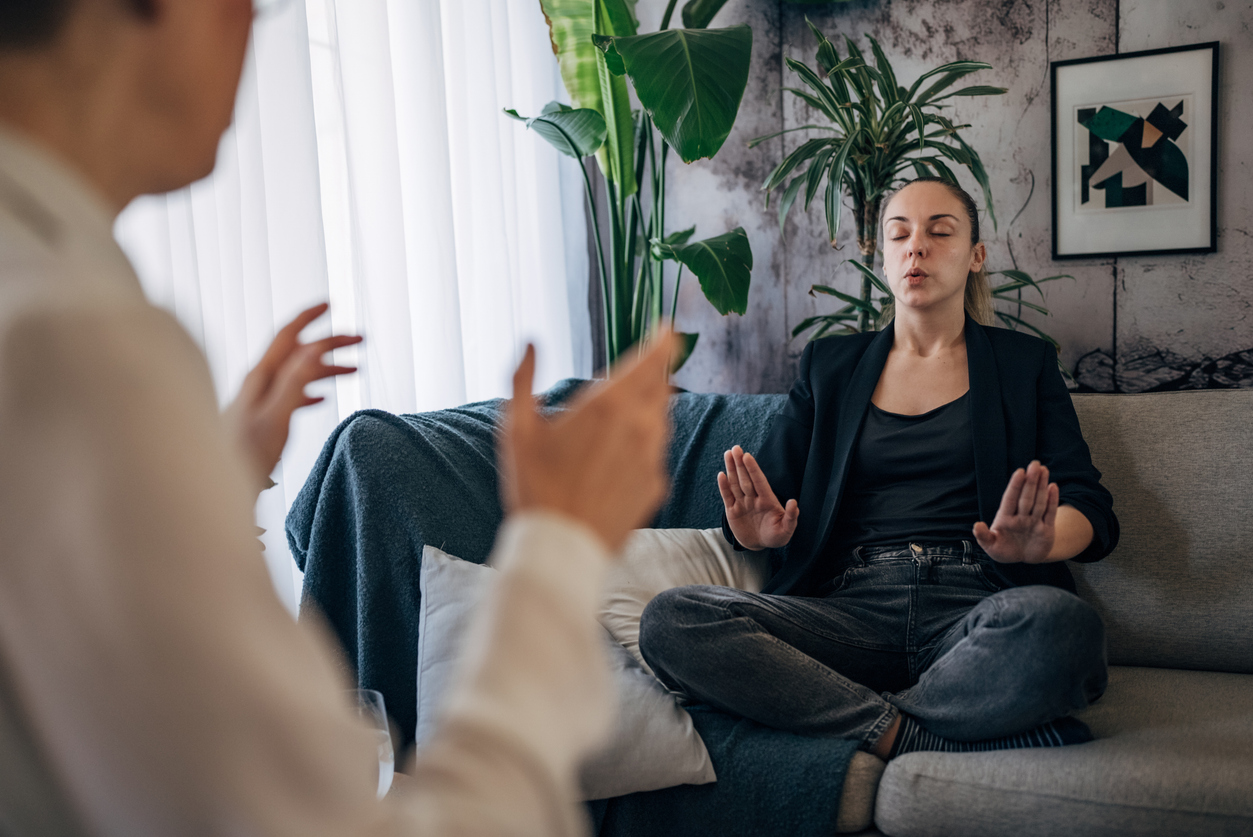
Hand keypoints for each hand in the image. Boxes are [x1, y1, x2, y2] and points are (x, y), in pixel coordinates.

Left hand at [224, 303, 361, 488]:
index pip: (288, 336)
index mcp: (262, 378)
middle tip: (358, 340)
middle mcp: (259, 383)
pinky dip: (312, 390)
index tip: (331, 305)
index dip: (309, 317)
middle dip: (329, 343)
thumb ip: (294, 382)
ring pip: (298, 373)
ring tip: (353, 370)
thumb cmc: (244, 457)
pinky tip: (321, 399)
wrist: (218, 486)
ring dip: (326, 368)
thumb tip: (313, 348)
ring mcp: (259, 399)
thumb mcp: (275, 419)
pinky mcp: (262, 416)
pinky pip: (292, 394)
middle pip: (298, 352)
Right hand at [500, 333, 678, 552]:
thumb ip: (522, 379)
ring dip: (647, 411)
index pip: (652, 359)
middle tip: (641, 369)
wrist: (560, 549)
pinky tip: (615, 462)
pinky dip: (643, 448)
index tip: (668, 330)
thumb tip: (529, 344)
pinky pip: (656, 454)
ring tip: (619, 420)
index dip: (664, 341)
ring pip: (661, 420)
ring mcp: (652, 457)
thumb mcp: (515, 429)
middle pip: (661, 386)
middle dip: (653, 374)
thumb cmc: (533, 486)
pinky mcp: (657, 485)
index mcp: (607, 404)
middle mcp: (639, 425)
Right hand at [717, 445, 797, 550]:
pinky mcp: (732, 511)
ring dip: (731, 469)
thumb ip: (791, 517)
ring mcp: (742, 503)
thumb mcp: (786, 530)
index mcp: (767, 500)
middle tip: (736, 448)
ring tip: (728, 454)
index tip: (748, 456)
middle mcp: (754, 499)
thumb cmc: (776, 536)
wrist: (760, 544)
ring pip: (735, 483)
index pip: (759, 482)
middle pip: (746, 478)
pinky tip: (721, 475)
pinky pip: (727, 496)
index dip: (753, 469)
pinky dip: (724, 486)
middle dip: (740, 464)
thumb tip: (794, 502)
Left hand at [974, 460, 1058, 562]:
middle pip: (1026, 497)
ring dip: (1041, 486)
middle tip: (1034, 464)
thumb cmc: (1004, 550)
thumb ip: (984, 536)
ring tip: (1043, 470)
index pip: (1011, 499)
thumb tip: (976, 525)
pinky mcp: (1047, 529)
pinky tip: (1053, 486)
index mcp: (1005, 518)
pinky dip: (1052, 501)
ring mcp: (1034, 521)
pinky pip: (1050, 513)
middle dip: (1031, 481)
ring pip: (1039, 501)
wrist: (1023, 559)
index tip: (1019, 472)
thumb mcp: (991, 546)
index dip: (1015, 486)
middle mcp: (1021, 516)